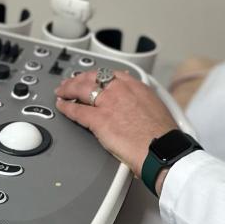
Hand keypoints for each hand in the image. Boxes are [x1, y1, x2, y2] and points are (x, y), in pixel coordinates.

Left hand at [55, 69, 176, 177]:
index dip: (98, 75)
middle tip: (71, 83)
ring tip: (62, 92)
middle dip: (79, 79)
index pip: (111, 74)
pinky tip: (61, 106)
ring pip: (82, 89)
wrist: (161, 149)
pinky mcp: (99, 120)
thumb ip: (144, 101)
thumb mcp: (157, 108)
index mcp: (136, 86)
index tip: (93, 78)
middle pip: (93, 77)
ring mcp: (108, 103)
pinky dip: (66, 107)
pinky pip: (77, 110)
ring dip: (68, 89)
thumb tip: (141, 105)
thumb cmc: (163, 135)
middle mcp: (120, 90)